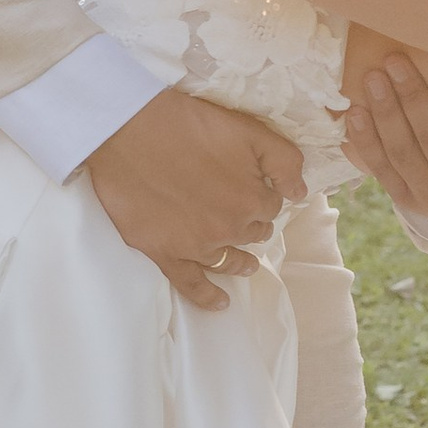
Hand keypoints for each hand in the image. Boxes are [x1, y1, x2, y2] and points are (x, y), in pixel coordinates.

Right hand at [84, 85, 307, 311]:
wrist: (127, 130)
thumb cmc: (188, 123)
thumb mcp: (249, 130)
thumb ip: (284, 161)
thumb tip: (300, 193)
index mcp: (252, 200)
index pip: (271, 207)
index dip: (262, 196)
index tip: (253, 188)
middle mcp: (229, 229)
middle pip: (251, 233)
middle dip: (251, 223)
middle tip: (241, 213)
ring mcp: (196, 245)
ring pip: (229, 261)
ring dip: (241, 262)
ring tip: (247, 264)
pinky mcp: (164, 253)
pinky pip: (191, 285)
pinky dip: (207, 296)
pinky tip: (219, 304)